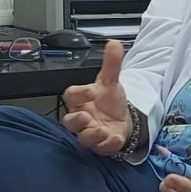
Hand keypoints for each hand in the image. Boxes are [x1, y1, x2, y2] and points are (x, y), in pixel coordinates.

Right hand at [62, 40, 130, 155]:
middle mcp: (82, 117)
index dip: (79, 93)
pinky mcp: (102, 145)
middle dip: (76, 120)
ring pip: (83, 138)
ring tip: (101, 130)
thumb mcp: (111, 80)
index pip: (71, 95)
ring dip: (91, 135)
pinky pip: (101, 148)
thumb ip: (111, 63)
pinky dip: (108, 145)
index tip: (92, 91)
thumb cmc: (109, 100)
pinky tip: (116, 138)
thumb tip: (113, 43)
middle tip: (87, 117)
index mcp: (81, 100)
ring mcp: (91, 132)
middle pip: (69, 121)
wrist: (121, 118)